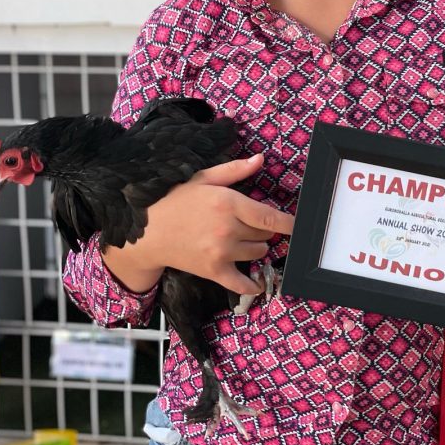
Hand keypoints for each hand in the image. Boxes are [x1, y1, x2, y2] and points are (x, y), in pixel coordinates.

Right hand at [103, 153, 294, 294]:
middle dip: (263, 228)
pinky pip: (242, 283)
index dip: (289, 223)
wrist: (145, 230)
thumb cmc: (175, 200)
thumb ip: (235, 170)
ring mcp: (222, 252)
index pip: (270, 217)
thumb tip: (260, 159)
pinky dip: (252, 285)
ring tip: (241, 239)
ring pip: (258, 253)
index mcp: (229, 203)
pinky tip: (257, 284)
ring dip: (256, 247)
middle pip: (265, 234)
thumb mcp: (204, 178)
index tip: (299, 225)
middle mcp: (229, 229)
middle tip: (249, 222)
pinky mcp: (213, 271)